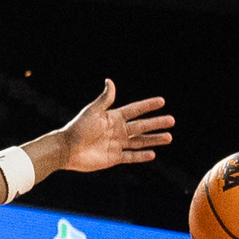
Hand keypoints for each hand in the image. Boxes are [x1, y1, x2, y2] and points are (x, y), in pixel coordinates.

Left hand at [56, 80, 173, 172]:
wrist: (67, 149)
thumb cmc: (78, 128)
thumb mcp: (92, 112)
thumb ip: (105, 100)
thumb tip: (110, 81)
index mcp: (113, 118)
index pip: (135, 110)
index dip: (148, 106)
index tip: (162, 101)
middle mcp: (117, 130)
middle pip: (141, 126)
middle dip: (156, 124)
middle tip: (172, 121)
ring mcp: (116, 144)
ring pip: (139, 141)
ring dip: (154, 139)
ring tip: (169, 137)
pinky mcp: (113, 158)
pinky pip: (130, 157)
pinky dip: (141, 156)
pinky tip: (153, 154)